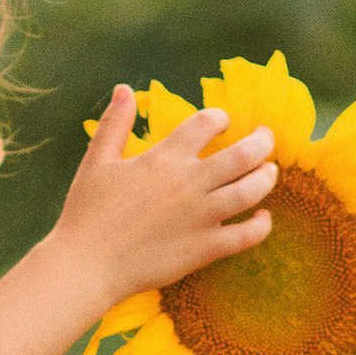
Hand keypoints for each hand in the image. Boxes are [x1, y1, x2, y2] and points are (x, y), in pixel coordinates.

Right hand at [52, 86, 274, 326]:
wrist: (86, 265)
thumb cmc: (86, 213)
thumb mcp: (97, 161)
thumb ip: (115, 124)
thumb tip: (123, 89)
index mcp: (164, 157)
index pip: (206, 123)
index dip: (220, 118)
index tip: (223, 122)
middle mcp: (189, 182)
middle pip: (243, 153)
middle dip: (262, 141)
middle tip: (266, 139)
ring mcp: (201, 216)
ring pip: (252, 190)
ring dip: (267, 177)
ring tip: (269, 172)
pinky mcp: (204, 248)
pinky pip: (246, 235)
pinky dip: (261, 225)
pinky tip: (263, 218)